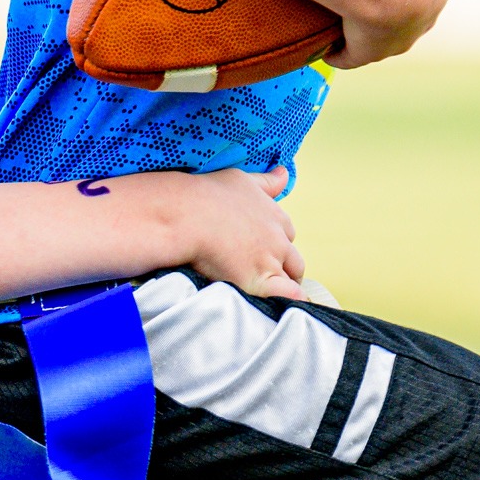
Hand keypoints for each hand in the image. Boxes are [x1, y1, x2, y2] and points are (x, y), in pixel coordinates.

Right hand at [174, 166, 304, 299]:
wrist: (185, 215)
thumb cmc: (207, 194)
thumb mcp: (241, 179)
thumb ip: (266, 181)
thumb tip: (285, 173)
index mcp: (276, 215)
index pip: (288, 235)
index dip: (277, 246)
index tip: (263, 252)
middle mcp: (278, 239)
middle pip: (294, 261)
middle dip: (284, 269)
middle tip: (265, 277)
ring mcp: (270, 260)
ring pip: (290, 279)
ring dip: (283, 286)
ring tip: (265, 295)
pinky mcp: (258, 281)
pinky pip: (285, 296)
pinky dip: (288, 301)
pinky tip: (280, 307)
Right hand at [329, 0, 455, 69]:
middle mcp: (419, 22)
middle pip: (403, 20)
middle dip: (387, 13)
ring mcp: (394, 41)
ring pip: (378, 40)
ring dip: (362, 34)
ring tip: (343, 19)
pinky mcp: (368, 52)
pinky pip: (350, 55)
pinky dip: (340, 51)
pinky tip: (328, 45)